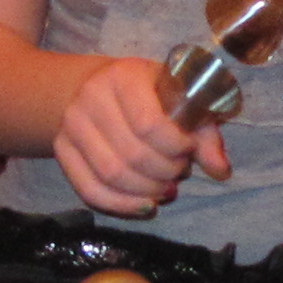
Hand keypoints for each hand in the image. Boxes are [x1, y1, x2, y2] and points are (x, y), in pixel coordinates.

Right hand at [51, 57, 230, 216]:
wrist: (94, 88)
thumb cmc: (147, 93)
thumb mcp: (180, 98)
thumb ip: (204, 131)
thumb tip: (220, 170)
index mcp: (124, 76)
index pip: (150, 124)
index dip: (176, 147)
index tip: (188, 149)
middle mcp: (91, 98)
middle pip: (133, 154)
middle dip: (165, 172)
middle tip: (179, 172)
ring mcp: (72, 126)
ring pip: (112, 175)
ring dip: (146, 191)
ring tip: (166, 188)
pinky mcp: (62, 151)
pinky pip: (89, 190)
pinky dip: (121, 206)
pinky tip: (145, 205)